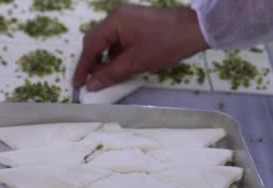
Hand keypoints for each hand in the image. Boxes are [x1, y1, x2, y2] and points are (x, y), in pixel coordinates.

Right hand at [73, 5, 207, 90]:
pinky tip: (120, 67)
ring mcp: (126, 17)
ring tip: (106, 77)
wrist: (194, 30)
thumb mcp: (134, 63)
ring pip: (107, 42)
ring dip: (104, 60)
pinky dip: (115, 54)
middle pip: (96, 42)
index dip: (83, 67)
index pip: (90, 46)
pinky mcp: (135, 22)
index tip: (78, 84)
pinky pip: (118, 39)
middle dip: (92, 63)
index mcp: (113, 22)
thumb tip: (91, 85)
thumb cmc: (164, 45)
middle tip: (91, 82)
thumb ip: (109, 74)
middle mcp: (115, 16)